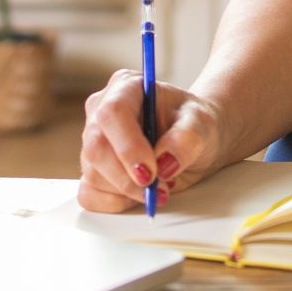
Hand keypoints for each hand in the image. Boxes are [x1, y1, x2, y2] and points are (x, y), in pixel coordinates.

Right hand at [78, 70, 226, 212]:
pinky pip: (89, 194)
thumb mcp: (202, 124)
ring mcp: (93, 141)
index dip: (128, 146)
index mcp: (126, 87)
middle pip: (96, 147)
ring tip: (159, 186)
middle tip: (159, 189)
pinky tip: (138, 195)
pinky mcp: (93, 169)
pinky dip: (115, 203)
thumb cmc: (194, 124)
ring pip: (93, 174)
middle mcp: (101, 111)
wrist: (193, 141)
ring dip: (127, 191)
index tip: (151, 173)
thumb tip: (164, 162)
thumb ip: (187, 138)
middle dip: (127, 177)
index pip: (112, 113)